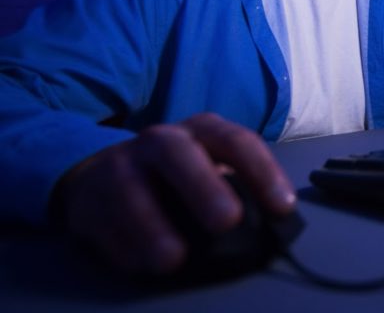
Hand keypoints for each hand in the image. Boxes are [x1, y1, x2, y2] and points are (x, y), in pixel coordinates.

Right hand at [52, 113, 295, 274]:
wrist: (104, 175)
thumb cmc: (179, 176)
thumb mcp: (211, 170)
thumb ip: (237, 190)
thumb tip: (267, 228)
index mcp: (202, 131)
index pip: (236, 141)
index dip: (262, 171)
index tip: (282, 207)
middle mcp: (161, 140)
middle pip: (179, 155)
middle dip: (204, 187)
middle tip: (227, 222)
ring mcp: (120, 165)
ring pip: (131, 190)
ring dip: (153, 226)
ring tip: (174, 258)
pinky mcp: (88, 198)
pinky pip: (103, 222)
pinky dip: (124, 247)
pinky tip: (142, 264)